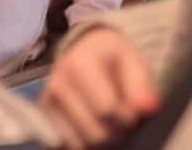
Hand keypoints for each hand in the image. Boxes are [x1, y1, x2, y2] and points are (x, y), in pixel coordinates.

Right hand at [39, 27, 159, 148]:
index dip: (128, 118)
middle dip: (117, 132)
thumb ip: (141, 85)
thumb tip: (148, 108)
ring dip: (102, 140)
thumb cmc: (112, 59)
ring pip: (82, 144)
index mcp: (79, 64)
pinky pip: (68, 145)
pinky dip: (85, 142)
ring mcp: (47, 102)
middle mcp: (58, 83)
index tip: (133, 112)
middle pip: (95, 132)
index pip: (107, 110)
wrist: (83, 51)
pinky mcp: (44, 117)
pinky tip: (92, 127)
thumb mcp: (131, 61)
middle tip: (123, 119)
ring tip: (108, 122)